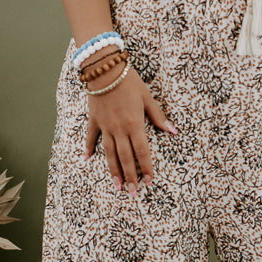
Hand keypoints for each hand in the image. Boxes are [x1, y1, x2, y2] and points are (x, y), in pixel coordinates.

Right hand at [84, 64, 177, 195]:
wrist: (104, 69)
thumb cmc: (129, 81)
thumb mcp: (147, 97)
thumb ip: (159, 117)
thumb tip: (173, 131)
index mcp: (135, 124)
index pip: (142, 152)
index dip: (146, 168)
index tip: (149, 182)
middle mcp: (119, 129)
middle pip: (125, 158)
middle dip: (130, 177)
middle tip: (133, 193)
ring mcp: (105, 126)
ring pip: (109, 154)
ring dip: (113, 171)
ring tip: (117, 186)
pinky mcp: (94, 120)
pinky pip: (91, 138)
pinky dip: (89, 149)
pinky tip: (87, 159)